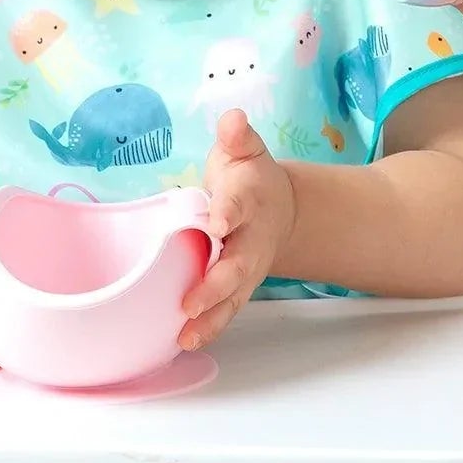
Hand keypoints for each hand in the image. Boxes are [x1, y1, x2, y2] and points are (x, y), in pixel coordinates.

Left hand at [181, 110, 295, 350]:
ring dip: (211, 317)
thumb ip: (237, 136)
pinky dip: (209, 328)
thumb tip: (232, 119)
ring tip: (186, 335)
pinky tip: (183, 342)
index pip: (238, 205)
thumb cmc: (249, 178)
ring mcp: (247, 268)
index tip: (215, 223)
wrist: (279, 210)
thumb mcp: (244, 150)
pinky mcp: (239, 288)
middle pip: (237, 264)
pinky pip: (226, 311)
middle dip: (215, 284)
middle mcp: (251, 238)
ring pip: (233, 297)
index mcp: (249, 198)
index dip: (228, 213)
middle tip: (190, 300)